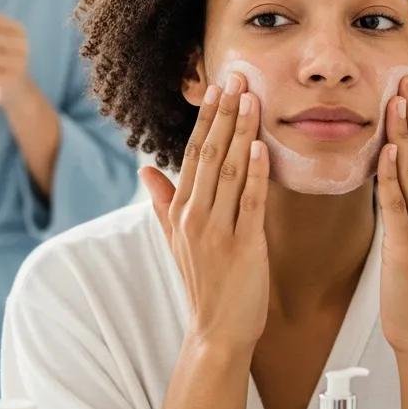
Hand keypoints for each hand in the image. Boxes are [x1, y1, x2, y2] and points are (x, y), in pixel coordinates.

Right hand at [140, 74, 269, 353]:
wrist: (218, 331)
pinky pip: (251, 202)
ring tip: (252, 98)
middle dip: (224, 113)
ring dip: (241, 132)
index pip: (194, 154)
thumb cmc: (204, 285)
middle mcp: (195, 217)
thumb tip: (146, 169)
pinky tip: (262, 146)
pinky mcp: (244, 246)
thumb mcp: (176, 242)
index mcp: (181, 212)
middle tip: (237, 77)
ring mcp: (218, 231)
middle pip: (210, 154)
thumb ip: (162, 203)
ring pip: (231, 171)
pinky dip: (257, 173)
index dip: (206, 119)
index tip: (217, 87)